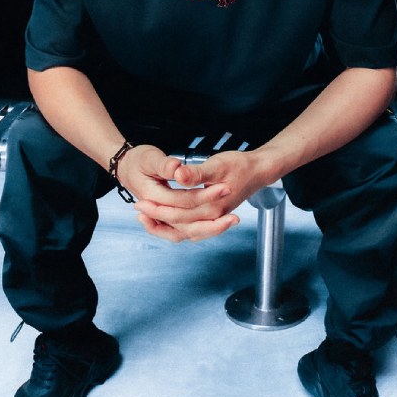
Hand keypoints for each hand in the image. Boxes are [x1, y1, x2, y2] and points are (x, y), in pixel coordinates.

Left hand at [132, 149, 274, 242]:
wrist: (258, 171)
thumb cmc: (240, 165)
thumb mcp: (218, 164)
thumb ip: (197, 173)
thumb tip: (179, 174)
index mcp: (213, 207)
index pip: (179, 213)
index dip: (158, 208)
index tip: (140, 201)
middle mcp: (213, 217)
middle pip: (179, 225)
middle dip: (156, 218)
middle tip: (137, 208)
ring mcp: (213, 219)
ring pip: (184, 232)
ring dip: (164, 226)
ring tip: (145, 217)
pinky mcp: (211, 216)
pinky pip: (190, 229)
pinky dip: (175, 227)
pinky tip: (163, 220)